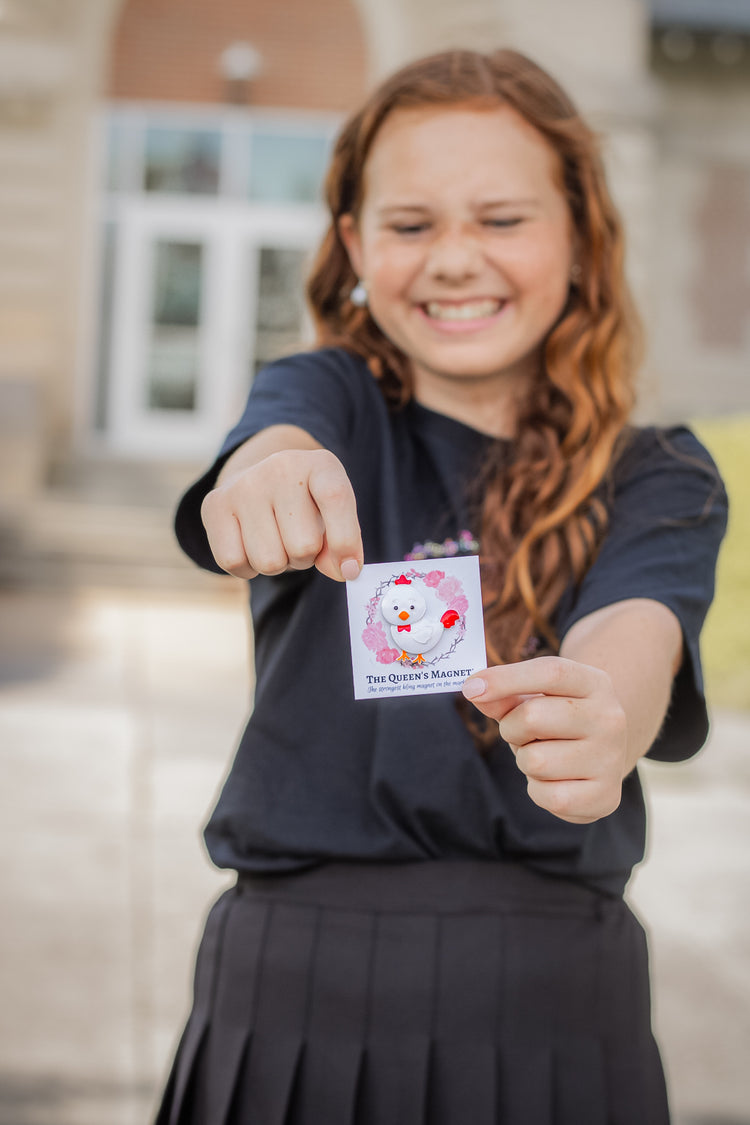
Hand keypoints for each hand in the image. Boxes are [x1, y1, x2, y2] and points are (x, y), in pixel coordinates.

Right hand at [201, 447, 363, 581]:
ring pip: (270, 562)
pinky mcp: (214, 505)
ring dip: (278, 564)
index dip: (345, 540)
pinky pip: (235, 563)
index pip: (335, 498)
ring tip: (276, 540)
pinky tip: (251, 545)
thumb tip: (343, 572)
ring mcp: (244, 485)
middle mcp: (280, 467)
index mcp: (320, 464)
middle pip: (303, 546)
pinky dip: (248, 568)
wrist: (258, 479)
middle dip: (305, 557)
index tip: (350, 569)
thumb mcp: (334, 514)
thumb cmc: (306, 505)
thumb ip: (345, 542)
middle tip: (298, 538)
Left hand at [462, 656, 627, 823]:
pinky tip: (555, 780)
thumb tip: (475, 691)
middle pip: (533, 717)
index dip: (505, 678)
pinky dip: (539, 790)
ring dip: (526, 761)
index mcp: (595, 683)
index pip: (550, 672)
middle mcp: (610, 718)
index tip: (470, 687)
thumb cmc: (558, 720)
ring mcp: (610, 758)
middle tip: (523, 733)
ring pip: (536, 761)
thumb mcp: (535, 698)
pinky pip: (548, 796)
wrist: (601, 758)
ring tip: (545, 755)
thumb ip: (504, 694)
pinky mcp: (605, 796)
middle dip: (512, 728)